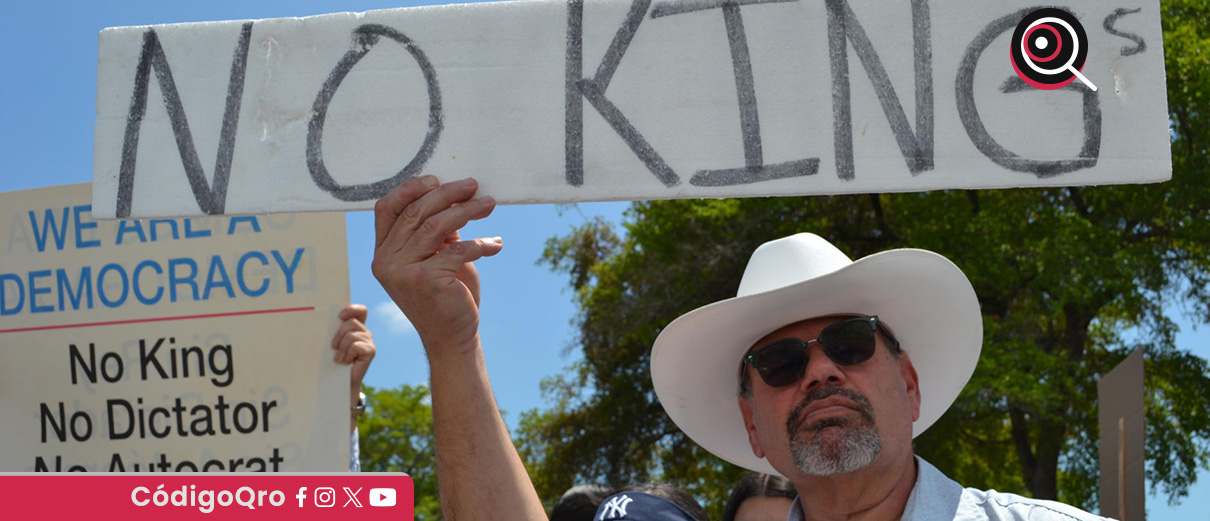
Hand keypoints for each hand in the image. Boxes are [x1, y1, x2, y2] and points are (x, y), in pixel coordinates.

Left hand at [332, 303, 375, 393]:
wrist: (339, 381)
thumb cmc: (333, 361)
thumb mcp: (333, 343)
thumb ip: (334, 332)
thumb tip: (319, 321)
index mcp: (357, 327)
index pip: (361, 311)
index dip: (353, 309)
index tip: (340, 316)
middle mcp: (365, 333)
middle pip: (352, 322)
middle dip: (339, 334)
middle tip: (333, 346)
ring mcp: (369, 342)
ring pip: (351, 335)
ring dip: (341, 348)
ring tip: (339, 358)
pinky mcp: (371, 351)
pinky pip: (356, 346)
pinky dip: (347, 355)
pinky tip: (345, 362)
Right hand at [371, 176, 500, 357]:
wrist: (452, 337)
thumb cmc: (447, 293)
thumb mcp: (437, 255)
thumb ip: (437, 230)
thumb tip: (455, 194)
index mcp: (382, 253)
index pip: (386, 209)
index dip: (410, 189)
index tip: (437, 179)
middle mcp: (385, 262)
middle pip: (416, 212)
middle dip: (449, 194)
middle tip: (475, 186)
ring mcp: (402, 272)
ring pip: (437, 225)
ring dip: (468, 211)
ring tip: (489, 204)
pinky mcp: (426, 281)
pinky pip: (458, 249)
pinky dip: (481, 243)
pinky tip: (496, 243)